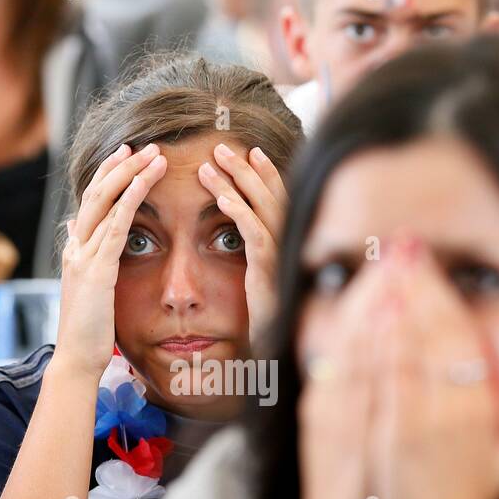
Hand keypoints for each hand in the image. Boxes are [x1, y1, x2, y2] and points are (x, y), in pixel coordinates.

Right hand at [54, 143, 166, 380]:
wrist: (77, 360)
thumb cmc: (88, 331)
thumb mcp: (86, 287)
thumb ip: (83, 255)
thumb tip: (74, 228)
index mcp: (75, 251)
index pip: (90, 202)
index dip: (107, 176)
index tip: (125, 154)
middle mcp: (76, 247)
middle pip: (95, 193)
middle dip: (119, 165)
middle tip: (141, 144)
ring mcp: (83, 257)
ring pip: (106, 202)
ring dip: (131, 173)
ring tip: (154, 154)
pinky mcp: (97, 270)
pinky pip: (117, 225)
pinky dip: (131, 198)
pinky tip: (146, 180)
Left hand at [197, 144, 286, 350]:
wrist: (274, 352)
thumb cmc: (267, 319)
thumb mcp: (263, 282)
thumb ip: (259, 257)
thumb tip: (246, 238)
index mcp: (286, 244)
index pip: (278, 199)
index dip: (265, 174)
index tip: (250, 152)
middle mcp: (287, 245)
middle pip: (270, 195)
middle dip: (246, 168)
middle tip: (221, 146)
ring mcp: (280, 257)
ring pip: (260, 208)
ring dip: (235, 182)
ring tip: (211, 163)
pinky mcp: (268, 271)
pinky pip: (253, 235)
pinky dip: (237, 213)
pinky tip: (219, 198)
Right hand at [286, 256, 395, 498]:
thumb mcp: (350, 444)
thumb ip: (362, 406)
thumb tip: (384, 373)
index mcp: (329, 400)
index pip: (349, 335)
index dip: (370, 294)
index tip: (393, 261)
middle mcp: (329, 401)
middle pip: (350, 331)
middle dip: (375, 285)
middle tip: (398, 244)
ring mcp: (335, 417)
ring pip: (354, 349)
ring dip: (374, 306)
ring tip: (396, 267)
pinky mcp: (345, 436)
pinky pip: (360, 383)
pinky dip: (373, 350)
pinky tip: (389, 322)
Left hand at [368, 240, 498, 498]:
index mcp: (482, 406)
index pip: (462, 336)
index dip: (443, 296)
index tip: (427, 266)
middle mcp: (458, 404)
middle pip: (438, 328)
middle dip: (420, 282)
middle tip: (404, 243)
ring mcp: (428, 417)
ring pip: (413, 344)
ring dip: (399, 298)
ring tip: (385, 261)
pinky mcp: (401, 435)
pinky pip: (391, 377)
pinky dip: (383, 342)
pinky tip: (372, 313)